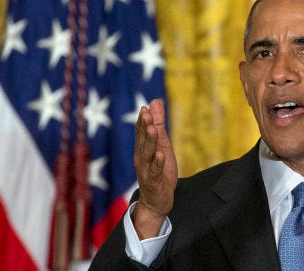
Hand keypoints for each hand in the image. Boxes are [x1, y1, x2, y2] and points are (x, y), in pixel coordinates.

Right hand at [132, 99, 177, 238]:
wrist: (157, 200)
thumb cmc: (159, 170)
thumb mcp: (162, 144)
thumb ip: (158, 124)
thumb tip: (155, 101)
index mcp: (143, 148)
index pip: (141, 132)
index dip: (143, 120)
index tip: (145, 108)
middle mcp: (142, 158)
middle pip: (142, 140)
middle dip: (144, 126)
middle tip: (145, 113)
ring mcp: (147, 170)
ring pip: (147, 154)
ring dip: (149, 141)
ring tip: (152, 129)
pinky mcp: (154, 182)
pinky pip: (155, 171)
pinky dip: (158, 163)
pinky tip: (161, 154)